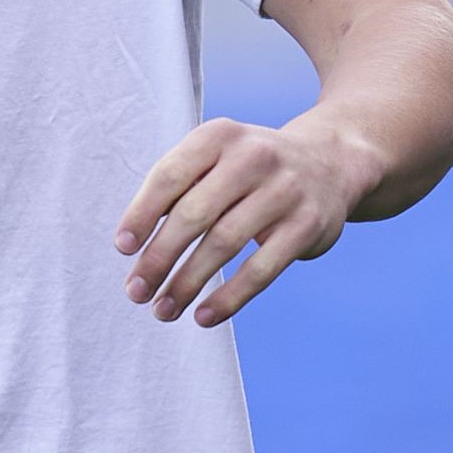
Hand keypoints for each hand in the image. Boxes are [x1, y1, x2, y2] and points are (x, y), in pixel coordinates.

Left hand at [115, 117, 372, 326]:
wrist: (330, 164)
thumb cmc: (251, 170)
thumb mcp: (217, 159)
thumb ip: (178, 189)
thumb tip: (135, 247)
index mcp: (219, 136)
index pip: (170, 176)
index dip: (142, 214)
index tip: (123, 249)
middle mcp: (253, 157)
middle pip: (193, 214)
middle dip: (159, 257)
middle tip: (136, 292)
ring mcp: (284, 190)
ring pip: (224, 244)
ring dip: (187, 283)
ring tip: (163, 310)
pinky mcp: (307, 225)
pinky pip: (261, 269)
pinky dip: (229, 297)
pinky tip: (204, 316)